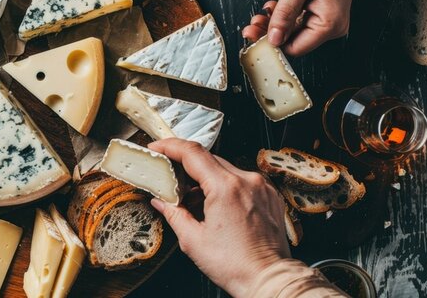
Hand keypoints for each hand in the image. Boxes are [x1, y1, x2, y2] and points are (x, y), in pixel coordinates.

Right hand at [148, 139, 288, 296]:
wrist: (268, 279)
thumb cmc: (236, 265)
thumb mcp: (193, 240)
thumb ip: (173, 214)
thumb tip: (161, 201)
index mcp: (226, 188)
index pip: (192, 153)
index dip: (170, 146)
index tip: (157, 147)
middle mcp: (247, 181)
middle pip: (208, 159)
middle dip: (186, 165)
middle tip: (170, 177)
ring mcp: (261, 187)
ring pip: (225, 169)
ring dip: (205, 178)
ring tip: (192, 200)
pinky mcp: (269, 195)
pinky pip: (241, 180)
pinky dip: (224, 186)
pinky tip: (214, 205)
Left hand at [242, 0, 380, 55]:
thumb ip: (285, 13)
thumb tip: (273, 38)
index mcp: (329, 24)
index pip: (295, 48)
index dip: (272, 43)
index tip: (254, 34)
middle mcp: (332, 27)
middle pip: (293, 41)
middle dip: (270, 32)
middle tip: (251, 24)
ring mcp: (329, 22)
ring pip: (294, 32)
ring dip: (275, 24)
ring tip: (261, 13)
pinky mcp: (324, 15)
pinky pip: (300, 22)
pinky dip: (285, 16)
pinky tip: (275, 7)